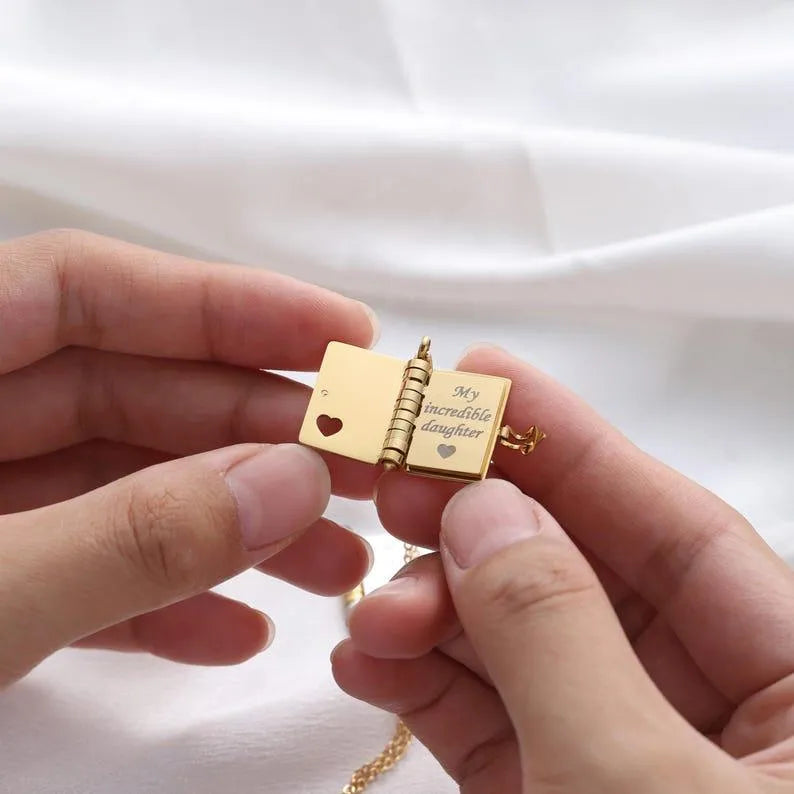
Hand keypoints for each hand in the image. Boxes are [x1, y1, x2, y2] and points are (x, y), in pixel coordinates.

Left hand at [0, 229, 377, 685]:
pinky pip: (84, 573)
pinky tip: (238, 629)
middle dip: (255, 433)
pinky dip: (161, 599)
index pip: (86, 288)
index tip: (341, 331)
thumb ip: (132, 536)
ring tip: (336, 565)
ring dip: (231, 526)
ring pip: (122, 488)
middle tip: (365, 469)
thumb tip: (291, 484)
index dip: (222, 303)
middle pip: (130, 393)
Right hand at [334, 346, 793, 792]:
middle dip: (485, 531)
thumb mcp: (635, 780)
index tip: (487, 378)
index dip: (577, 447)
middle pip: (588, 581)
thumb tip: (482, 507)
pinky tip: (368, 664)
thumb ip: (557, 634)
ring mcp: (632, 765)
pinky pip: (494, 727)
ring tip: (368, 610)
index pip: (681, 532)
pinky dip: (427, 691)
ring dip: (437, 618)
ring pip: (527, 654)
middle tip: (398, 488)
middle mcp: (721, 719)